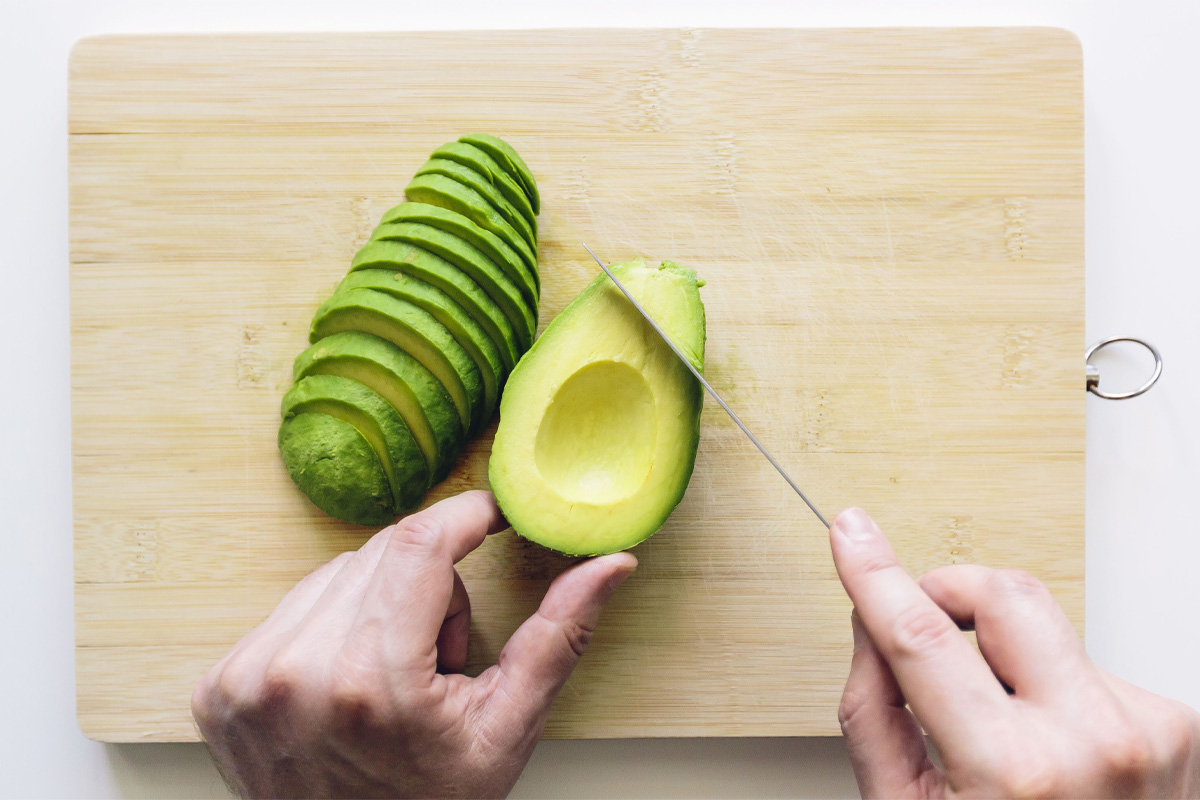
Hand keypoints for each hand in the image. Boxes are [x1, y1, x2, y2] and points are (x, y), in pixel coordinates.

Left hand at [191, 490, 636, 797]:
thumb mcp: (507, 730)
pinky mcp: (217, 685)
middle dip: (430, 579)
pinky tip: (350, 681)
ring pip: (338, 571)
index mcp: (372, 684)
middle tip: (441, 652)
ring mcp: (246, 679)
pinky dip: (333, 624)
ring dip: (380, 600)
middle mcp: (295, 673)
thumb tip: (611, 565)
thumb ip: (558, 638)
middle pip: (382, 551)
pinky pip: (294, 604)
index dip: (465, 516)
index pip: (420, 545)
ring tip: (395, 675)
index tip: (491, 515)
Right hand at [829, 507, 1198, 797]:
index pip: (922, 637)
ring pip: (1048, 623)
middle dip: (950, 590)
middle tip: (922, 613)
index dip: (875, 574)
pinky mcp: (1176, 724)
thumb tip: (871, 626)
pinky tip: (1049, 740)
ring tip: (999, 720)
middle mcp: (1094, 742)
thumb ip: (874, 712)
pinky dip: (1053, 685)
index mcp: (1014, 775)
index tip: (852, 533)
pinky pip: (1090, 664)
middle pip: (1005, 593)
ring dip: (1005, 651)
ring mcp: (1147, 730)